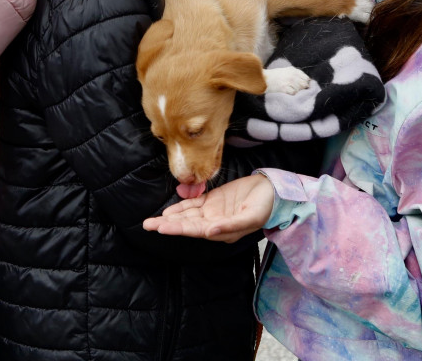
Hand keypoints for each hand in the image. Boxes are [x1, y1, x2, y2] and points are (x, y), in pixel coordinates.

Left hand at [142, 173, 274, 242]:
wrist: (273, 191)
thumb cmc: (265, 205)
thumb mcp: (250, 217)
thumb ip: (229, 226)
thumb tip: (209, 232)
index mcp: (222, 230)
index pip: (194, 229)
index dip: (177, 228)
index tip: (161, 228)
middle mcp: (214, 223)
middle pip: (186, 224)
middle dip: (167, 225)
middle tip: (147, 225)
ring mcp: (213, 211)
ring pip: (187, 215)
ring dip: (170, 217)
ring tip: (153, 221)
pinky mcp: (214, 200)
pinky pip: (194, 204)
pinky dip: (181, 207)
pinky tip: (169, 211)